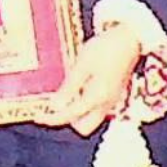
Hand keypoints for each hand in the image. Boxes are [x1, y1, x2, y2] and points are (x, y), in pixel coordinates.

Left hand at [38, 22, 143, 136]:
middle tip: (55, 102)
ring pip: (90, 119)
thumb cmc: (105, 48)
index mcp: (97, 98)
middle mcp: (106, 105)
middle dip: (68, 119)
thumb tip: (55, 107)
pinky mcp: (113, 96)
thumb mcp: (82, 65)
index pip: (70, 116)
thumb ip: (69, 88)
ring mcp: (111, 102)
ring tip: (67, 91)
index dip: (51, 118)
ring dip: (76, 112)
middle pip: (83, 127)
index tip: (38, 116)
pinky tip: (79, 87)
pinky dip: (84, 104)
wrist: (129, 40)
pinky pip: (96, 109)